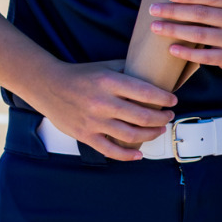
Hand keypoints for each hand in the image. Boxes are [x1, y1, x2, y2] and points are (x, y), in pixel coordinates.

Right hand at [22, 59, 178, 160]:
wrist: (48, 85)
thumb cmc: (80, 75)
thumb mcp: (106, 66)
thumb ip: (129, 70)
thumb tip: (155, 73)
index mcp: (109, 82)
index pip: (146, 93)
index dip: (164, 99)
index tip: (173, 101)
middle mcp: (102, 103)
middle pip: (142, 116)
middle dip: (162, 118)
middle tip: (168, 115)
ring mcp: (93, 122)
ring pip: (131, 135)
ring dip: (151, 134)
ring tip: (159, 130)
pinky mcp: (85, 136)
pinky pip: (111, 151)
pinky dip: (128, 155)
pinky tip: (139, 154)